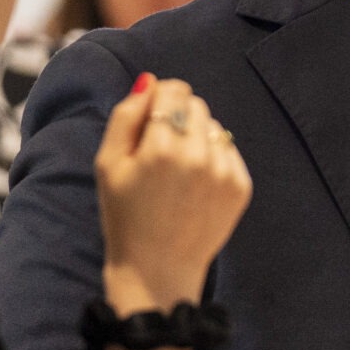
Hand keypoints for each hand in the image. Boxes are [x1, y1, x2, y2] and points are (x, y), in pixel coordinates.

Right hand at [96, 74, 251, 313]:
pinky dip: (214, 159)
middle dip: (179, 116)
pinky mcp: (241, 187)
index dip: (159, 99)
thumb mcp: (108, 164)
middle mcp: (198, 156)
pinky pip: (229, 151)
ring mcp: (224, 173)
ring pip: (214, 127)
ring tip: (177, 171)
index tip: (151, 118)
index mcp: (161, 148)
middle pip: (196, 104)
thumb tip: (151, 80)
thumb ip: (126, 115)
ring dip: (197, 137)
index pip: (173, 90)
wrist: (158, 270)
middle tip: (161, 150)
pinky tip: (195, 185)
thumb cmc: (125, 215)